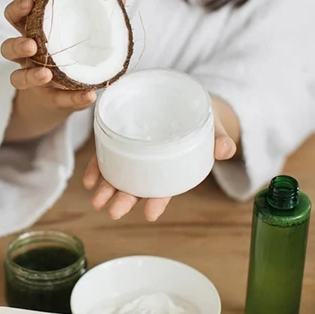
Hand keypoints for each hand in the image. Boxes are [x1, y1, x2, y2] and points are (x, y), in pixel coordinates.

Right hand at [1, 0, 96, 142]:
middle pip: (8, 47)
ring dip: (30, 75)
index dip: (17, 10)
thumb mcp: (80, 32)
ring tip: (46, 75)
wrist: (66, 91)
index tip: (29, 4)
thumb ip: (97, 15)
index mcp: (31, 32)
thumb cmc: (71, 51)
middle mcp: (27, 56)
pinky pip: (57, 99)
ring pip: (16, 77)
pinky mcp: (48, 98)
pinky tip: (89, 95)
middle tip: (32, 45)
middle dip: (18, 45)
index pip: (15, 18)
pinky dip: (74, 98)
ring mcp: (33, 78)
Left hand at [83, 110, 236, 220]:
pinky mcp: (122, 139)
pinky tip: (89, 179)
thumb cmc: (202, 118)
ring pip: (119, 175)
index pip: (165, 188)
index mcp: (173, 167)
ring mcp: (135, 154)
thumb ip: (220, 139)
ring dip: (107, 188)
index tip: (150, 214)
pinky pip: (107, 157)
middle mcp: (152, 165)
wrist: (187, 99)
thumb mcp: (215, 127)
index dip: (157, 200)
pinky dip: (97, 169)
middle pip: (137, 185)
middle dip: (124, 199)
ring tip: (96, 200)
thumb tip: (226, 149)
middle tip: (113, 211)